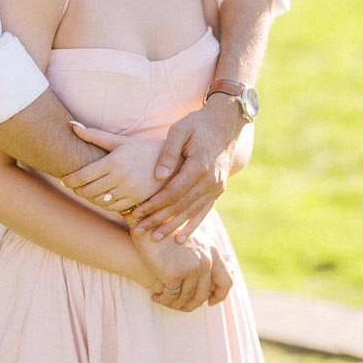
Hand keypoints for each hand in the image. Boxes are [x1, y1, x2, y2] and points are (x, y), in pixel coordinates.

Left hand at [61, 124, 166, 211]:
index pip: (83, 176)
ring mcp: (129, 191)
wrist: (170, 163)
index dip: (69, 180)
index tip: (63, 180)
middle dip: (76, 190)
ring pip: (99, 201)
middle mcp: (121, 178)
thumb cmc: (140, 150)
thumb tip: (71, 125)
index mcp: (114, 162)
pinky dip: (102, 204)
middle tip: (72, 186)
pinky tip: (100, 197)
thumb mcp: (119, 141)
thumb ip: (94, 135)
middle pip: (88, 191)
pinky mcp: (136, 201)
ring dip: (88, 198)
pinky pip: (112, 207)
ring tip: (84, 191)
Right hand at [130, 221, 233, 312]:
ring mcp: (192, 268)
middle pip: (204, 294)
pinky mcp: (175, 274)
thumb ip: (207, 251)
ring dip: (175, 304)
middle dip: (192, 304)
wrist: (148, 224)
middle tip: (181, 306)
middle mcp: (206, 262)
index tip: (210, 302)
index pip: (227, 281)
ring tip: (163, 300)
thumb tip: (227, 262)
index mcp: (213, 252)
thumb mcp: (193, 237)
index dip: (220, 295)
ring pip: (187, 298)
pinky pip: (172, 296)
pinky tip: (156, 296)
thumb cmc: (167, 229)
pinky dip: (164, 299)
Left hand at [131, 95, 243, 241]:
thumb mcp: (179, 130)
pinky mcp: (218, 189)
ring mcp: (216, 187)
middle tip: (139, 230)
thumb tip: (157, 176)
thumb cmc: (197, 124)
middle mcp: (210, 180)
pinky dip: (192, 226)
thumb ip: (168, 152)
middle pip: (180, 206)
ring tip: (155, 238)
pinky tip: (180, 239)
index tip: (136, 212)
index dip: (153, 205)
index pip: (172, 192)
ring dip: (172, 227)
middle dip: (158, 219)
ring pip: (191, 213)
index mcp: (199, 166)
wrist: (225, 124)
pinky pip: (204, 212)